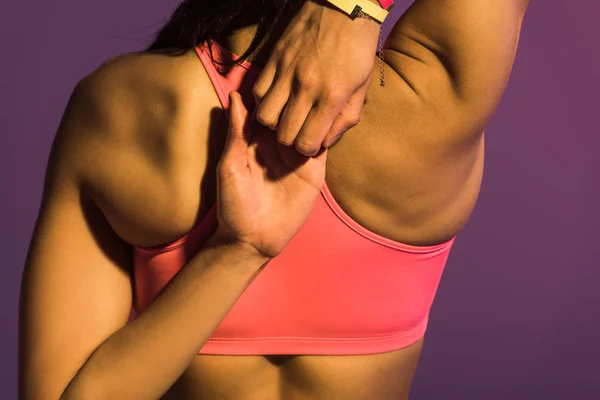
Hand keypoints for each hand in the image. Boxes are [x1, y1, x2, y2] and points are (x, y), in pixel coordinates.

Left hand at [214, 92, 327, 257]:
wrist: (253, 239)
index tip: (285, 69)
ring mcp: (297, 156)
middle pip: (292, 113)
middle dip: (301, 97)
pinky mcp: (313, 170)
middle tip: (311, 77)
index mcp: (255, 139)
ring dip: (317, 112)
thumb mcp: (230, 166)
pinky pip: (322, 147)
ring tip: (324, 93)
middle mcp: (277, 144)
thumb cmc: (233, 204)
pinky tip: (333, 118)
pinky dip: (328, 133)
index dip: (276, 91)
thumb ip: (236, 133)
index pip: (269, 108)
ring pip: (310, 126)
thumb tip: (236, 96)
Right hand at [253, 0, 379, 155]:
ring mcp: (286, 72)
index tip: (311, 142)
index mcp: (331, 97)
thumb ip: (344, 120)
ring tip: (285, 114)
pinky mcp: (274, 59)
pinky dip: (264, 101)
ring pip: (264, 116)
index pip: (306, 143)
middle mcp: (306, 87)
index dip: (308, 149)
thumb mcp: (361, 89)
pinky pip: (258, 91)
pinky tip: (277, 97)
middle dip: (290, 139)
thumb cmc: (358, 50)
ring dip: (274, 121)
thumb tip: (324, 143)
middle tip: (298, 130)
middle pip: (283, 134)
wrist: (344, 7)